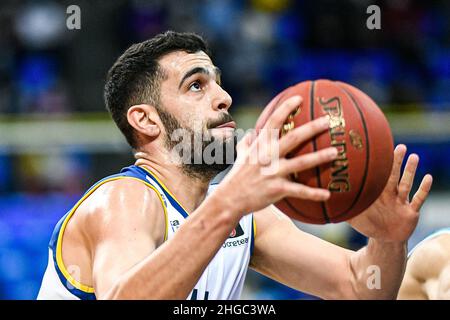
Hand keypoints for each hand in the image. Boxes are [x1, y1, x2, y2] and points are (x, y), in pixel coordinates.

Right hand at [218, 96, 337, 214]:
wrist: (230, 199)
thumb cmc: (237, 176)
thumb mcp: (240, 156)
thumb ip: (246, 143)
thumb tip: (250, 134)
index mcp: (260, 146)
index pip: (273, 122)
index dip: (286, 108)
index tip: (298, 98)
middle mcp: (268, 156)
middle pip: (294, 138)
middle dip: (312, 128)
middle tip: (328, 121)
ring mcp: (273, 173)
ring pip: (301, 163)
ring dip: (320, 157)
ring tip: (335, 152)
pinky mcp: (277, 189)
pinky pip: (299, 191)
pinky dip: (314, 194)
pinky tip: (328, 194)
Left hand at [348, 144, 432, 242]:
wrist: (385, 240)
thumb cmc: (370, 225)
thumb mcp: (355, 217)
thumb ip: (342, 208)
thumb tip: (324, 202)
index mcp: (376, 194)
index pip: (376, 176)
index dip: (377, 165)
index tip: (376, 150)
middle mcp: (389, 194)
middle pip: (393, 175)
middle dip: (396, 161)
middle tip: (399, 146)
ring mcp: (400, 202)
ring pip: (406, 184)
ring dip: (410, 171)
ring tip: (414, 157)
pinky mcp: (410, 211)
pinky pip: (418, 199)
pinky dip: (423, 189)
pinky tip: (428, 177)